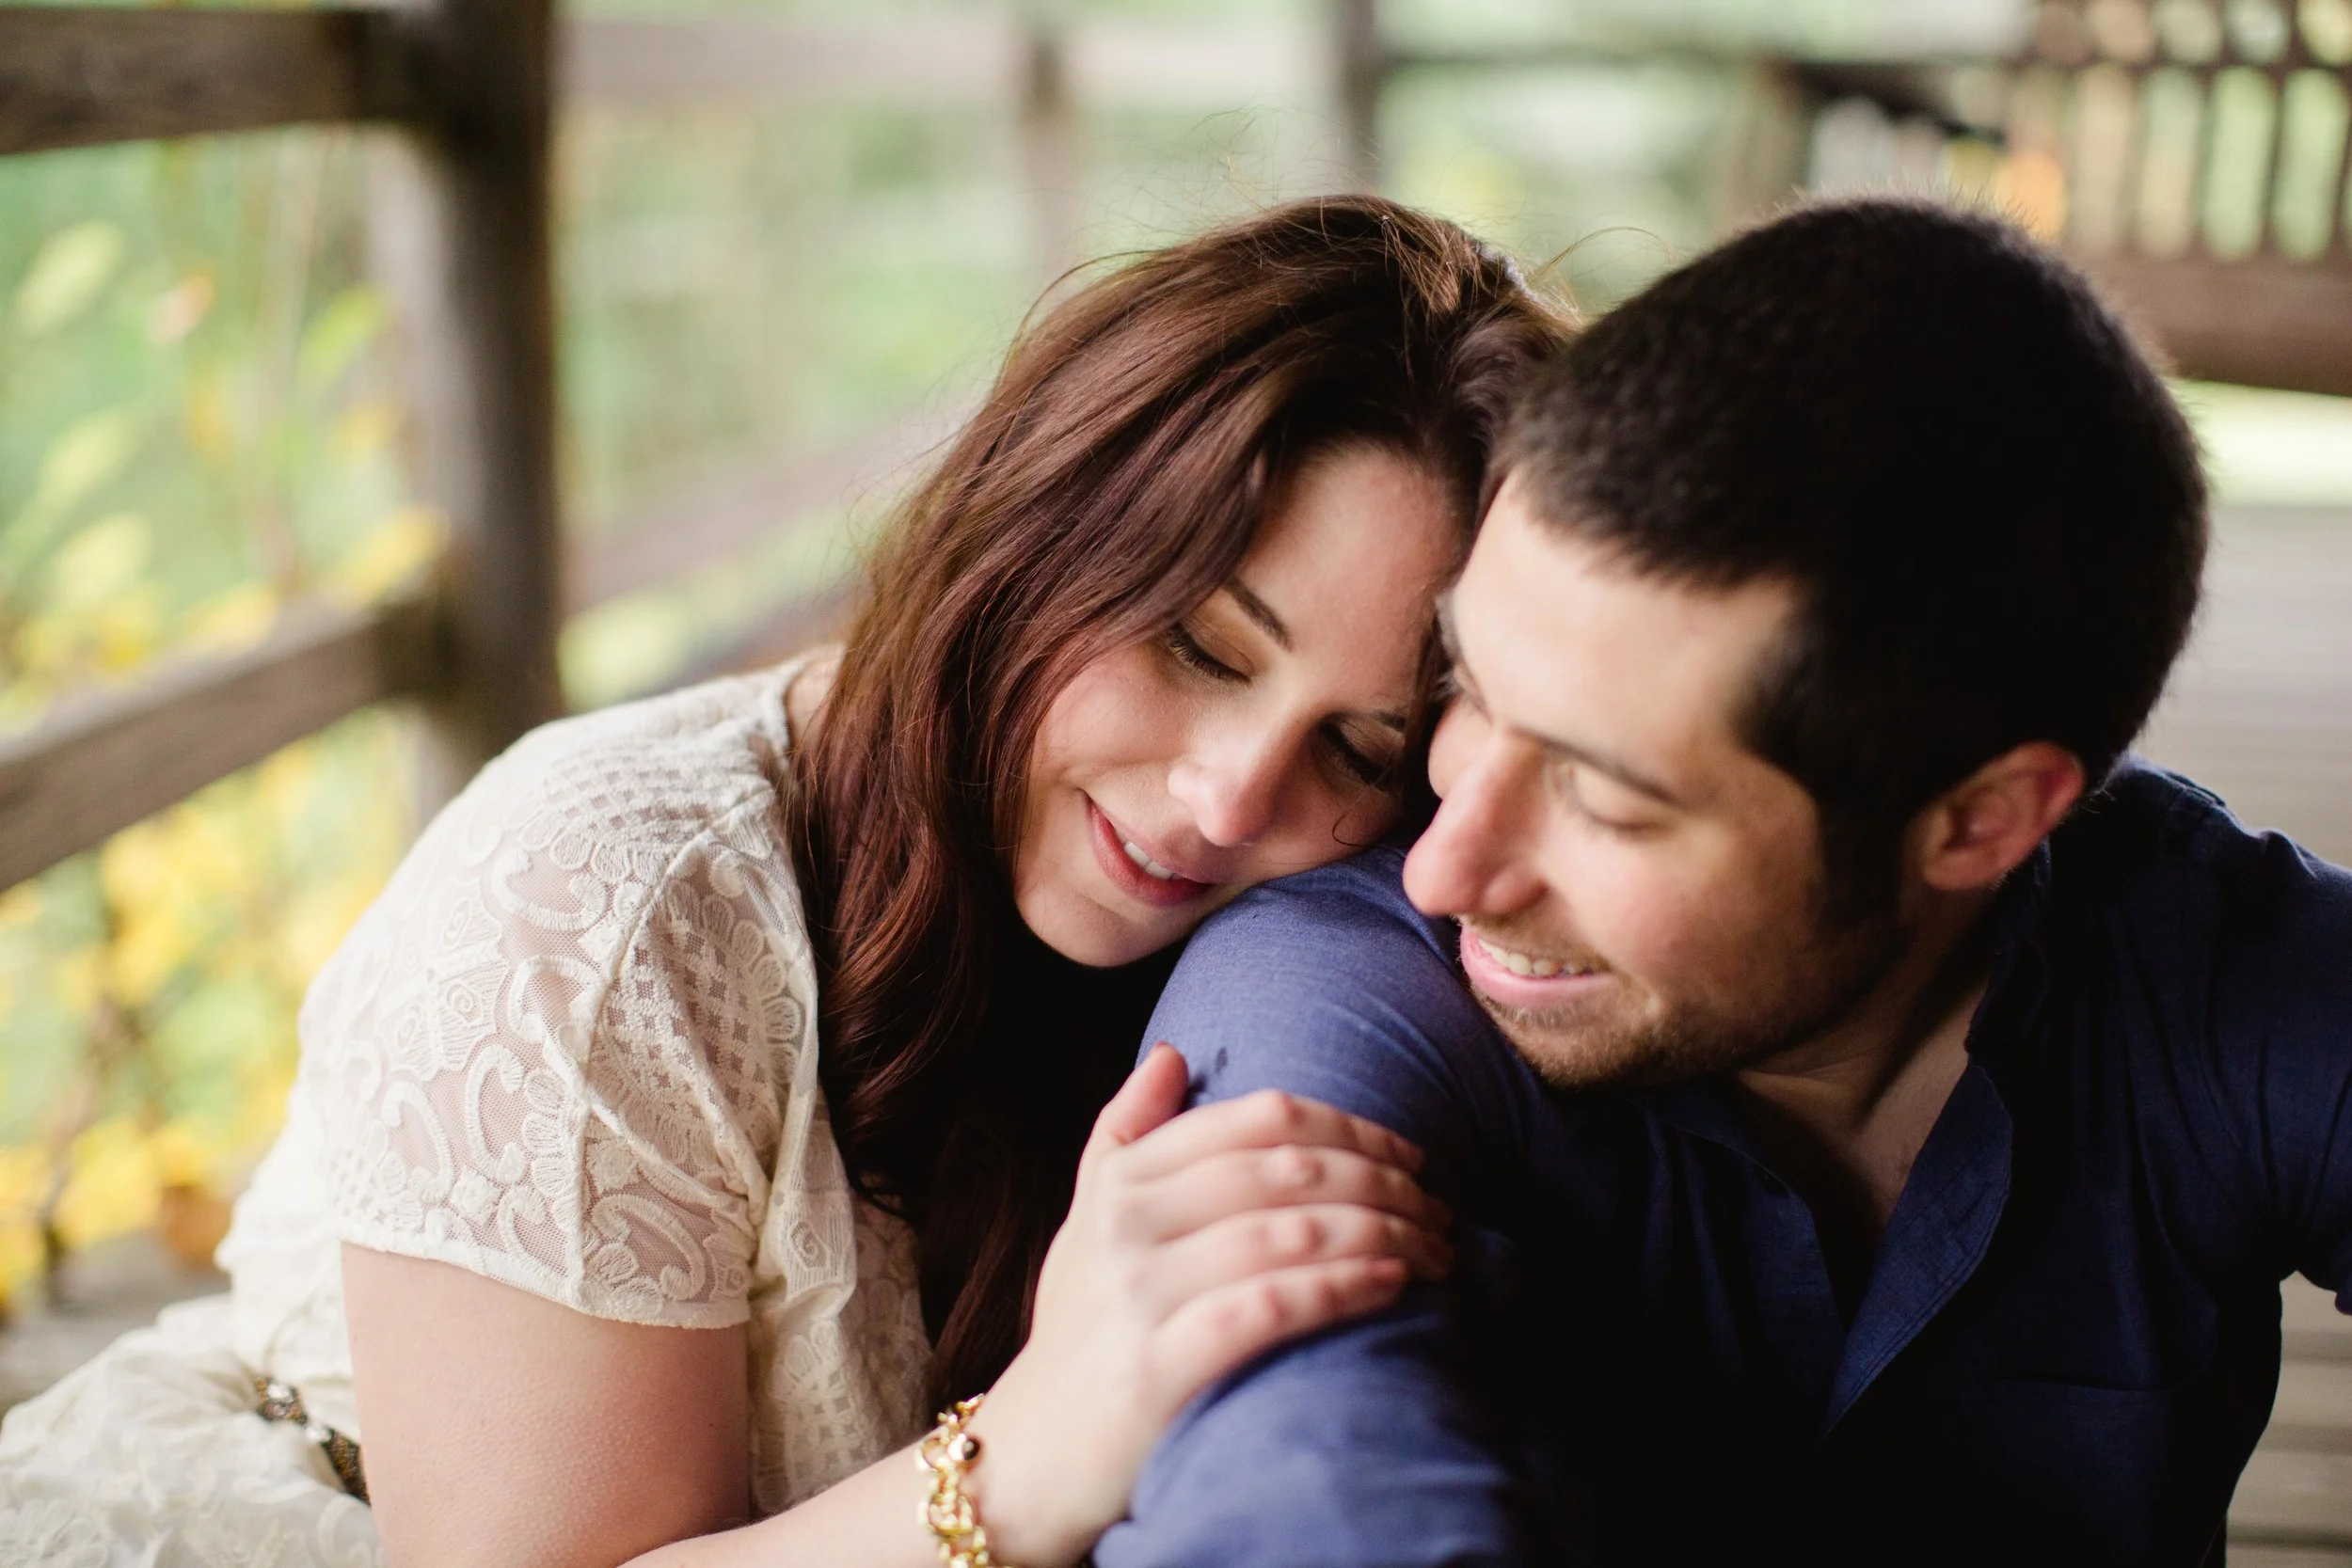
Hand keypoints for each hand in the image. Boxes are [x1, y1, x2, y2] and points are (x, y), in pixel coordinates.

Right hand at [965, 1044, 1451, 1565]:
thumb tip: (1172, 1054)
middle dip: (1382, 1184)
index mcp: (1122, 1179)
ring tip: (1435, 1250)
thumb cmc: (1080, 1331)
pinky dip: (1340, 1287)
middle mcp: (1127, 1224)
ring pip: (1288, 1233)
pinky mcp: (1157, 1367)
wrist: (1029, 1456)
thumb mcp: (1086, 1221)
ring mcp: (1139, 1294)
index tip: (1409, 1155)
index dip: (1349, 1126)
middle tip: (1438, 1209)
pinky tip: (1391, 1284)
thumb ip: (1124, 1133)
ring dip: (1382, 1234)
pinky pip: (1269, 1308)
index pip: (1258, 1120)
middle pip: (1286, 1171)